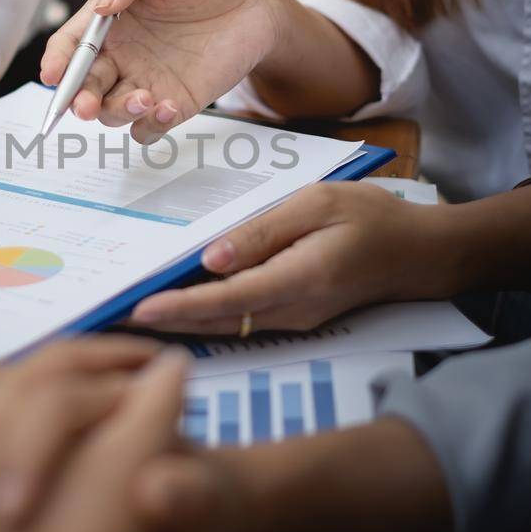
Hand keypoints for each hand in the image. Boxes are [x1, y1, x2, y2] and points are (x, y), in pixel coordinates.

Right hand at [40, 0, 288, 142]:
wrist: (257, 1)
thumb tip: (102, 6)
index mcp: (109, 21)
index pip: (71, 46)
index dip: (57, 62)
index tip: (52, 75)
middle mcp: (121, 56)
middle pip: (84, 87)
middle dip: (78, 100)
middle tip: (85, 106)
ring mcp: (145, 82)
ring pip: (111, 113)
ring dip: (117, 112)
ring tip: (144, 98)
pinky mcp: (174, 103)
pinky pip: (148, 128)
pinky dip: (149, 125)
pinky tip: (167, 106)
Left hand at [130, 181, 454, 333]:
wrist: (419, 254)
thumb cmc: (370, 218)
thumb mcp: (318, 205)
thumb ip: (264, 232)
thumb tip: (211, 259)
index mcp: (300, 279)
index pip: (227, 300)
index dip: (179, 307)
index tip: (138, 310)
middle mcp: (293, 310)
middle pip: (217, 323)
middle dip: (164, 324)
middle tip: (111, 318)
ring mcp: (293, 320)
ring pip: (225, 327)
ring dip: (179, 324)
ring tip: (128, 314)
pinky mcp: (292, 318)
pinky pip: (240, 321)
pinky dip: (204, 317)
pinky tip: (173, 306)